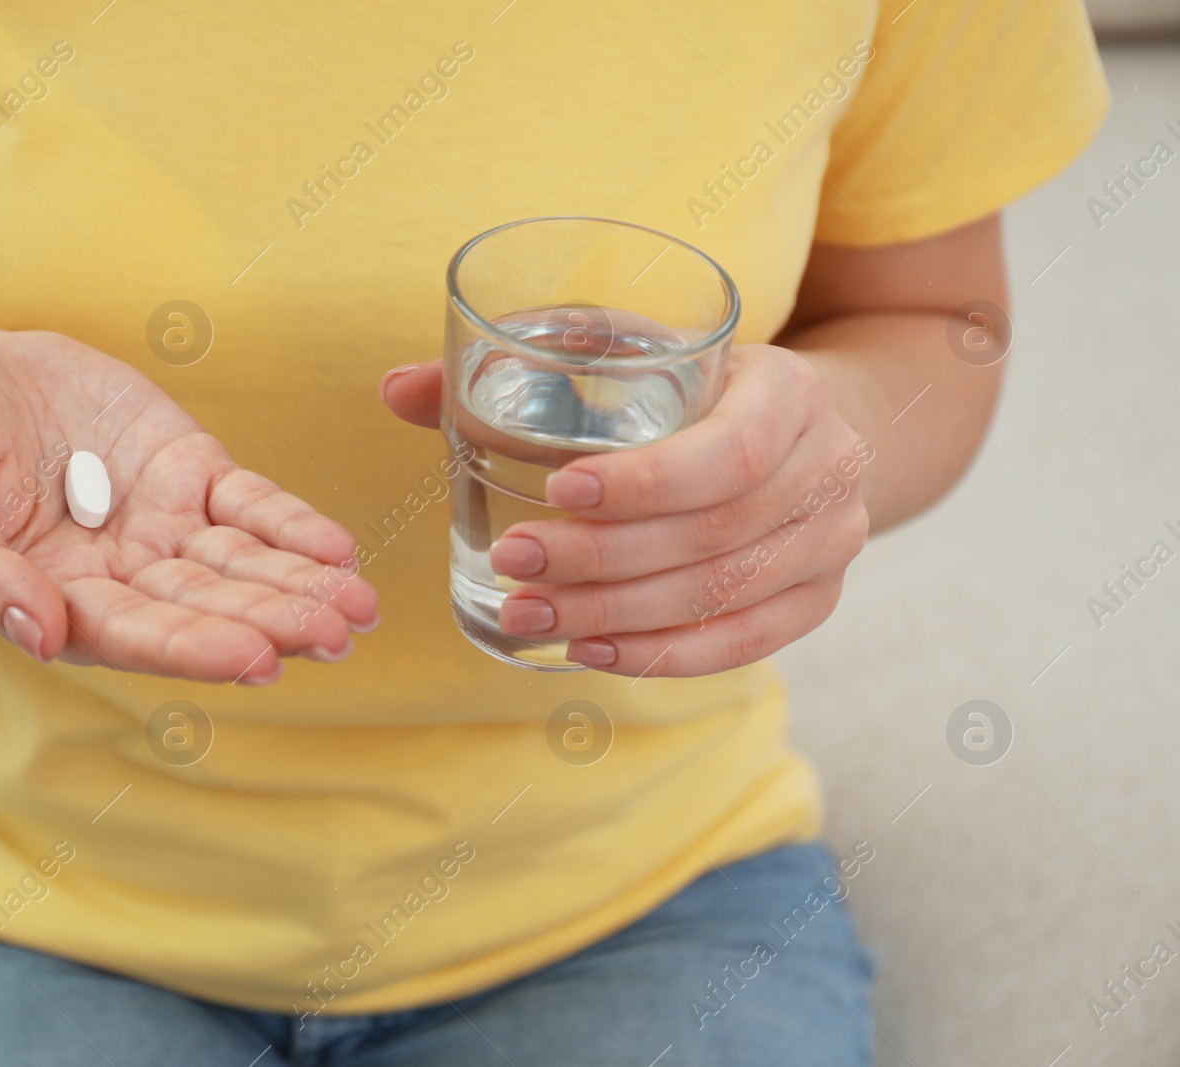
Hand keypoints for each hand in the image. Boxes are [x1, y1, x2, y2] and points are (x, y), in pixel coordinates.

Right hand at [0, 328, 376, 683]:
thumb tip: (37, 634)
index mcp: (55, 601)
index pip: (133, 634)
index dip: (193, 647)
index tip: (255, 660)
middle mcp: (120, 577)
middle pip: (203, 607)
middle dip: (269, 621)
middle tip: (332, 637)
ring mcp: (160, 525)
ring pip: (240, 564)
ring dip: (299, 585)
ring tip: (357, 606)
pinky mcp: (189, 472)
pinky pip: (250, 503)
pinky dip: (291, 525)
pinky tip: (338, 550)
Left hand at [380, 345, 869, 676]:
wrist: (794, 426)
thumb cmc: (688, 384)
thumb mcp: (627, 350)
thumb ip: (524, 360)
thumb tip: (398, 388)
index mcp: (789, 390)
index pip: (730, 451)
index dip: (645, 483)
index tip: (556, 490)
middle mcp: (828, 468)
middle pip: (715, 536)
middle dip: (603, 559)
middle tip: (515, 561)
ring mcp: (831, 543)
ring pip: (722, 598)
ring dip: (616, 615)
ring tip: (526, 612)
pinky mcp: (815, 599)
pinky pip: (743, 645)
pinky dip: (662, 655)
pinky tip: (588, 651)